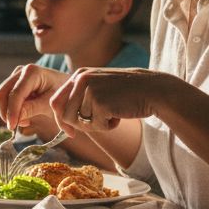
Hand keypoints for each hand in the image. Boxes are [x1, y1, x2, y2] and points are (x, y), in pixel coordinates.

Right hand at [0, 64, 69, 130]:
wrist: (68, 88)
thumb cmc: (62, 95)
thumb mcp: (50, 104)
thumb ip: (32, 109)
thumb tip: (15, 119)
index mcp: (32, 72)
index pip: (15, 94)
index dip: (11, 112)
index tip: (12, 127)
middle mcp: (21, 71)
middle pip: (2, 93)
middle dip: (6, 112)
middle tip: (15, 126)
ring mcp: (16, 75)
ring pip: (2, 96)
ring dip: (8, 112)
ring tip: (25, 122)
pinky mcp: (15, 82)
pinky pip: (6, 97)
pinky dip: (12, 109)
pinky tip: (25, 116)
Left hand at [48, 67, 167, 136]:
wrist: (152, 90)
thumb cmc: (126, 93)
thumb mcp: (99, 88)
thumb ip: (80, 99)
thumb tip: (62, 121)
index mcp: (79, 75)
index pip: (56, 101)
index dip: (61, 120)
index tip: (69, 132)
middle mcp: (81, 80)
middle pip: (65, 115)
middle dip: (80, 126)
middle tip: (100, 122)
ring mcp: (90, 90)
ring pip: (81, 122)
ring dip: (98, 125)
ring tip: (113, 113)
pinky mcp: (100, 102)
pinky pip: (97, 126)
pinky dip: (109, 126)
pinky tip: (119, 114)